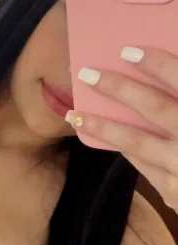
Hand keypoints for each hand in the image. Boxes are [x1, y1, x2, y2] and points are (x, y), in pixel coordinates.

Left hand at [65, 47, 177, 211]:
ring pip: (138, 143)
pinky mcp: (174, 193)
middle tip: (86, 73)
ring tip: (76, 112)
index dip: (159, 65)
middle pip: (155, 108)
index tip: (129, 51)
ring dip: (103, 126)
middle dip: (119, 89)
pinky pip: (143, 165)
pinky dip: (125, 148)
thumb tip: (169, 75)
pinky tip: (104, 135)